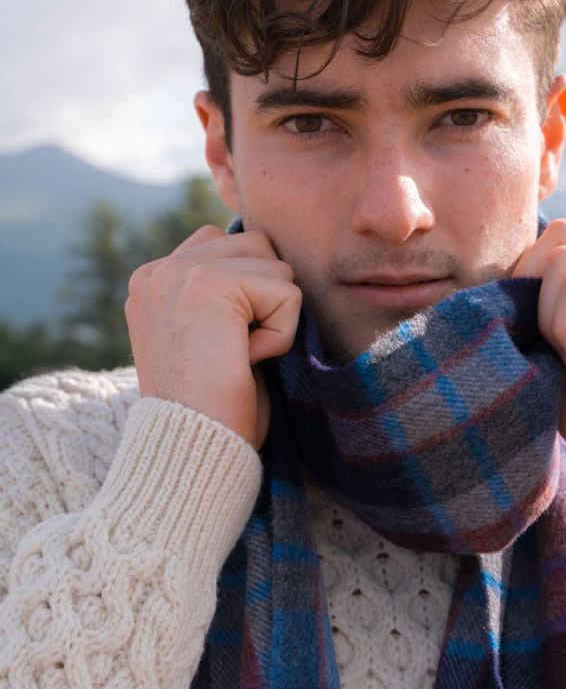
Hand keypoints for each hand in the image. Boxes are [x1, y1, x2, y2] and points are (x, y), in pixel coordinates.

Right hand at [125, 225, 301, 448]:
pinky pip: (287, 294)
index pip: (224, 242)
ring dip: (276, 316)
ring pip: (276, 266)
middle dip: (267, 296)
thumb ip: (225, 295)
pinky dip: (281, 335)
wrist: (192, 446)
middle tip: (237, 347)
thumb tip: (275, 261)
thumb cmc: (212, 407)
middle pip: (257, 244)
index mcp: (155, 282)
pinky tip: (246, 360)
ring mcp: (179, 273)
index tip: (228, 341)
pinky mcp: (209, 284)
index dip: (250, 288)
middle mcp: (160, 270)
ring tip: (240, 353)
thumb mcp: (210, 338)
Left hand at [513, 218, 565, 468]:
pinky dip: (565, 324)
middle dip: (532, 287)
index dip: (524, 277)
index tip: (523, 330)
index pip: (555, 241)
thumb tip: (495, 271)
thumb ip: (535, 305)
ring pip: (563, 257)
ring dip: (549, 315)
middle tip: (542, 341)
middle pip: (558, 235)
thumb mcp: (549, 349)